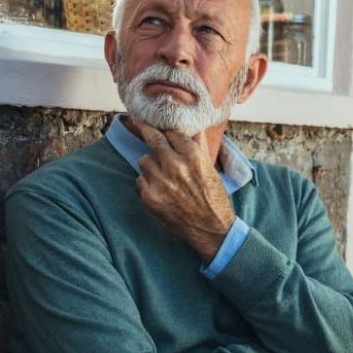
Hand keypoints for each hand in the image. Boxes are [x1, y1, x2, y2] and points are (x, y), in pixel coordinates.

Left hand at [134, 123, 236, 260]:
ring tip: (161, 175)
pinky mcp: (150, 197)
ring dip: (150, 165)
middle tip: (139, 123)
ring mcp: (161, 181)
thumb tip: (194, 127)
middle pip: (153, 139)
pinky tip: (160, 191)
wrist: (211, 229)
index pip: (171, 132)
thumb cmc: (213, 199)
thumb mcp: (211, 169)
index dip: (165, 130)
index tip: (159, 126)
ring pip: (143, 160)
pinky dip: (147, 184)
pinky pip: (140, 180)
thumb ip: (199, 147)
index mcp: (193, 156)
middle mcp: (175, 165)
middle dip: (146, 130)